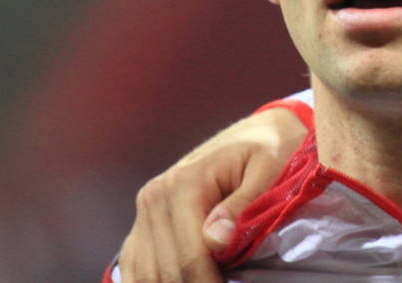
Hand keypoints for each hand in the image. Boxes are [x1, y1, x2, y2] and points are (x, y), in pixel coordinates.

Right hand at [119, 107, 307, 282]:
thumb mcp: (267, 169)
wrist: (255, 134)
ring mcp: (145, 209)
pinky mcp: (145, 219)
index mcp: (184, 184)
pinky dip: (150, 281)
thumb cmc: (267, 150)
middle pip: (166, 270)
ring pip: (145, 272)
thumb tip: (215, 241)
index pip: (190, 257)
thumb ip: (242, 205)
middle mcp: (155, 196)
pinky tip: (176, 281)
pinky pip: (134, 262)